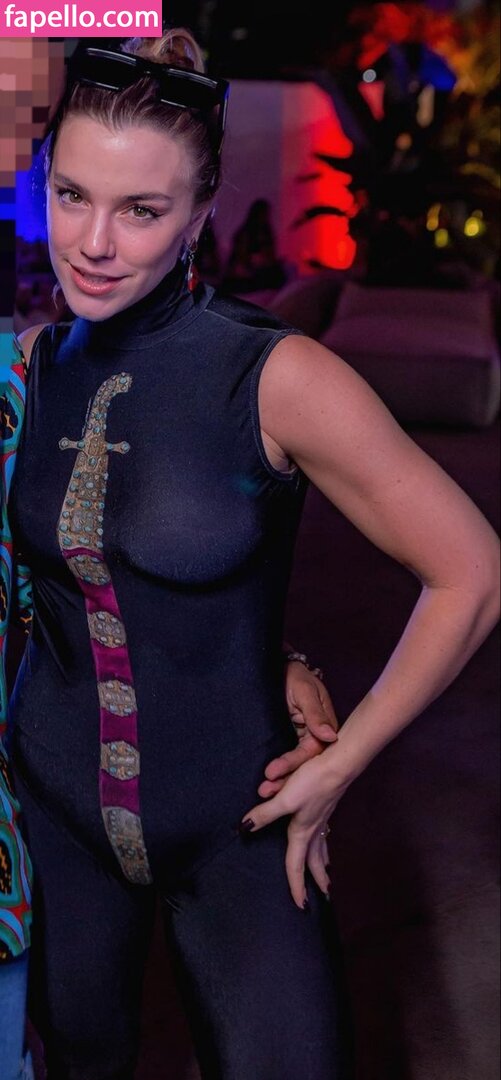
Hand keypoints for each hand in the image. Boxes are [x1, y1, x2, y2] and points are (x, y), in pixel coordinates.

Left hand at [242, 749, 348, 907]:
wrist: (339, 765)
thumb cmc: (313, 783)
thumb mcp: (285, 800)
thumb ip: (265, 814)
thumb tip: (245, 828)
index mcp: (302, 833)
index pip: (296, 866)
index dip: (297, 887)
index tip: (301, 907)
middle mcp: (313, 830)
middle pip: (315, 861)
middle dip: (319, 880)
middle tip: (325, 896)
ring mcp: (322, 818)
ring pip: (322, 847)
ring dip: (323, 863)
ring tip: (327, 873)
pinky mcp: (326, 807)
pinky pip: (325, 832)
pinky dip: (325, 843)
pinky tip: (325, 838)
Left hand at [258, 661, 338, 798]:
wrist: (283, 667)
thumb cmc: (296, 675)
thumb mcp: (304, 691)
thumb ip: (315, 713)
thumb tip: (330, 736)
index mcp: (326, 726)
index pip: (311, 751)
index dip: (292, 763)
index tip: (272, 772)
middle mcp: (318, 736)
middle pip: (304, 763)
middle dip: (285, 778)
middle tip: (264, 789)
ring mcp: (305, 738)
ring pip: (296, 764)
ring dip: (281, 778)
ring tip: (262, 791)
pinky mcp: (294, 739)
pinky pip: (288, 758)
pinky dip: (279, 770)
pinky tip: (267, 783)